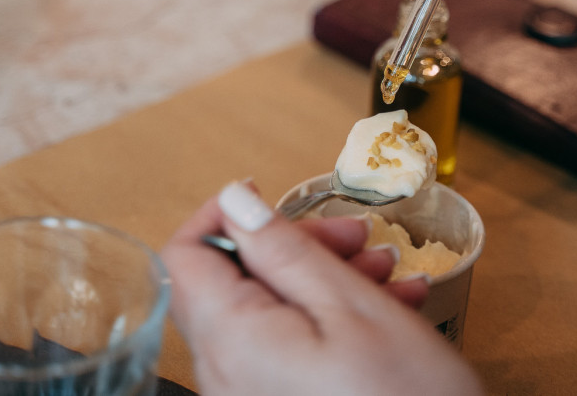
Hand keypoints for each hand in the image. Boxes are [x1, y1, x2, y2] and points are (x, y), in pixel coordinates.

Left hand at [161, 182, 482, 395]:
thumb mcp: (351, 307)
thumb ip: (283, 249)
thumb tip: (235, 199)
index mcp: (231, 339)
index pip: (186, 253)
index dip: (225, 215)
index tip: (275, 201)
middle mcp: (225, 373)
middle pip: (232, 281)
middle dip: (296, 247)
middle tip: (357, 237)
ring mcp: (250, 395)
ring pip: (269, 312)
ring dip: (326, 280)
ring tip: (388, 275)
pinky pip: (288, 349)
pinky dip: (331, 322)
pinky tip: (389, 312)